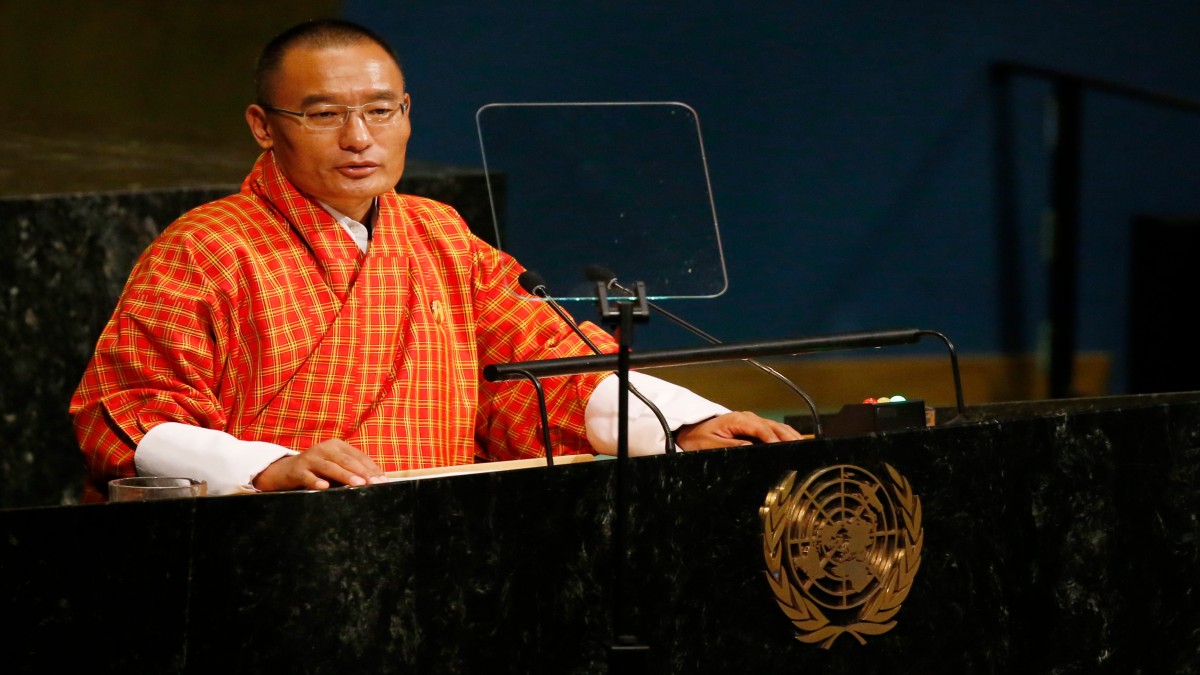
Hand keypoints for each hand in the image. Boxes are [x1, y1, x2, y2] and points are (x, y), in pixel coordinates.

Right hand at [252, 438, 386, 491]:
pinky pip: (308, 476)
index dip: (372, 468)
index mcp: (337, 445)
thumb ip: (351, 470)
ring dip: (345, 476)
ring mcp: (310, 458)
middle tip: (375, 483)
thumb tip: (375, 481)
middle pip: (347, 461)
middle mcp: (325, 448)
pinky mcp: (298, 469)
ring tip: (358, 484)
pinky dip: (316, 481)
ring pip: (330, 467)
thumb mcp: (335, 466)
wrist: (285, 470)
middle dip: (363, 473)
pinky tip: (324, 487)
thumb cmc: (317, 470)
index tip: (383, 481)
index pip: (358, 456)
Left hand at [674, 411, 805, 450]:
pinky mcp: (753, 427)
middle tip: (802, 448)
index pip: (761, 428)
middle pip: (773, 426)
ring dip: (790, 435)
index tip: (783, 448)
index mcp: (737, 420)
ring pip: (775, 426)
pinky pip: (771, 430)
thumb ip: (731, 446)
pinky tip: (794, 443)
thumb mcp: (710, 445)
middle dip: (789, 436)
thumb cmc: (698, 438)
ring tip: (804, 446)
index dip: (773, 438)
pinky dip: (784, 435)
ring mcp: (751, 421)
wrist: (690, 432)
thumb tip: (750, 448)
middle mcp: (747, 418)